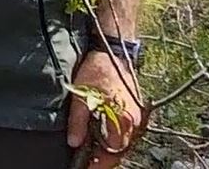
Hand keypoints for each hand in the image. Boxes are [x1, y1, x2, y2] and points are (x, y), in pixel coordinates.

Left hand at [67, 51, 144, 168]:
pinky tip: (99, 137)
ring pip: (122, 142)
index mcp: (123, 119)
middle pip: (119, 150)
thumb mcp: (82, 96)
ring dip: (107, 150)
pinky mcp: (131, 110)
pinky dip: (112, 138)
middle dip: (103, 159)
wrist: (112, 51)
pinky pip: (123, 132)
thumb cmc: (98, 70)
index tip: (86, 168)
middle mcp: (133, 121)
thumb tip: (74, 143)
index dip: (99, 164)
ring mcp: (134, 116)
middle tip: (86, 163)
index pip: (113, 152)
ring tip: (90, 153)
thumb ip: (78, 121)